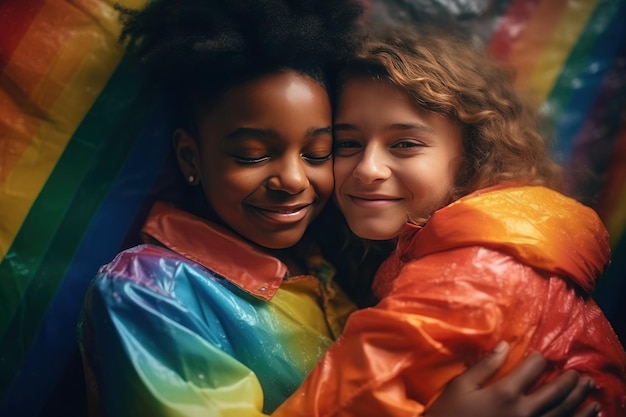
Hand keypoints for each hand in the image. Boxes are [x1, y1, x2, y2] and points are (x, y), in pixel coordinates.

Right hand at [425, 342, 599, 416]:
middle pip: (556, 392)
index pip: (533, 369)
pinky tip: (586, 413)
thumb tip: (505, 346)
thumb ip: (485, 366)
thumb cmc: (449, 414)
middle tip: (579, 373)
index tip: (542, 356)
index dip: (540, 359)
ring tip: (589, 390)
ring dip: (580, 400)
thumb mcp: (460, 386)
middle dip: (569, 380)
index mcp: (505, 393)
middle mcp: (523, 411)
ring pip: (564, 413)